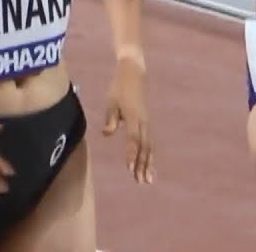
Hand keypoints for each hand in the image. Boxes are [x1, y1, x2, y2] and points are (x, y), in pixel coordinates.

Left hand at [102, 54, 152, 183]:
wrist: (134, 74)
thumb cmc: (119, 87)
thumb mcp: (111, 101)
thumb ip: (110, 119)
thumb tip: (107, 134)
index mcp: (133, 117)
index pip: (133, 140)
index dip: (132, 154)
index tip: (130, 168)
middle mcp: (143, 122)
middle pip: (144, 147)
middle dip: (142, 165)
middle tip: (141, 181)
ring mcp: (146, 123)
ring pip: (148, 147)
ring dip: (148, 163)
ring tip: (148, 179)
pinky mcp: (145, 122)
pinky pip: (148, 141)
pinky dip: (148, 155)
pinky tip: (148, 165)